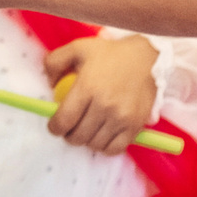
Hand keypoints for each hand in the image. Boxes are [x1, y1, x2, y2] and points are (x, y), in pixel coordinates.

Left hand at [43, 34, 159, 154]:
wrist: (146, 58)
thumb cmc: (109, 54)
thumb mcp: (76, 48)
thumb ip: (54, 62)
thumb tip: (50, 85)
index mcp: (87, 88)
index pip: (63, 120)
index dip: (54, 128)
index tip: (54, 126)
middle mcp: (104, 106)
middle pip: (78, 136)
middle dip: (69, 135)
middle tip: (70, 128)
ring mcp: (121, 118)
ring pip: (94, 144)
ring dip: (86, 141)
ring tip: (86, 130)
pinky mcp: (135, 126)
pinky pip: (115, 149)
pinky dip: (104, 147)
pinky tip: (101, 136)